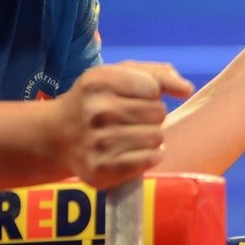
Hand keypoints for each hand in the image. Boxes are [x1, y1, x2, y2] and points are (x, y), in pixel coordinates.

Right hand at [50, 61, 191, 187]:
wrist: (57, 135)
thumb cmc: (96, 101)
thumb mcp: (117, 75)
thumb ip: (157, 74)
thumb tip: (186, 89)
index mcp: (98, 81)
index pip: (154, 88)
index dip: (150, 93)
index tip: (131, 97)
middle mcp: (96, 111)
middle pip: (158, 113)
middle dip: (151, 115)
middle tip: (128, 119)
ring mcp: (98, 143)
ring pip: (157, 137)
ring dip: (150, 137)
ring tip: (128, 136)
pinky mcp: (102, 170)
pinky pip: (150, 160)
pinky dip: (149, 156)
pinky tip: (132, 152)